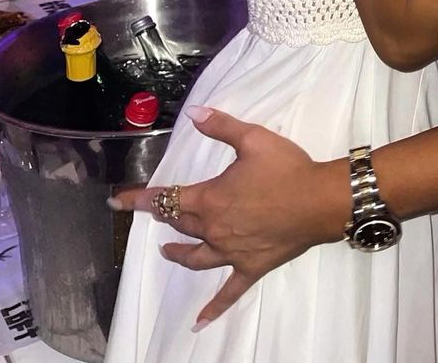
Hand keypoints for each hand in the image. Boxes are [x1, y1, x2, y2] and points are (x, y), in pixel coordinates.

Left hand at [110, 107, 347, 328]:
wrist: (319, 201)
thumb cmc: (286, 168)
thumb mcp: (254, 139)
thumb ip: (221, 126)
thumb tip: (193, 114)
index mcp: (210, 198)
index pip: (167, 198)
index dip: (140, 198)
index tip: (118, 200)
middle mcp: (213, 229)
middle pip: (181, 224)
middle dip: (162, 215)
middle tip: (151, 211)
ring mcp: (230, 252)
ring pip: (195, 256)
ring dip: (177, 253)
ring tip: (166, 251)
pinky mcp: (250, 267)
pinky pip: (227, 292)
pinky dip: (212, 309)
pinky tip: (199, 323)